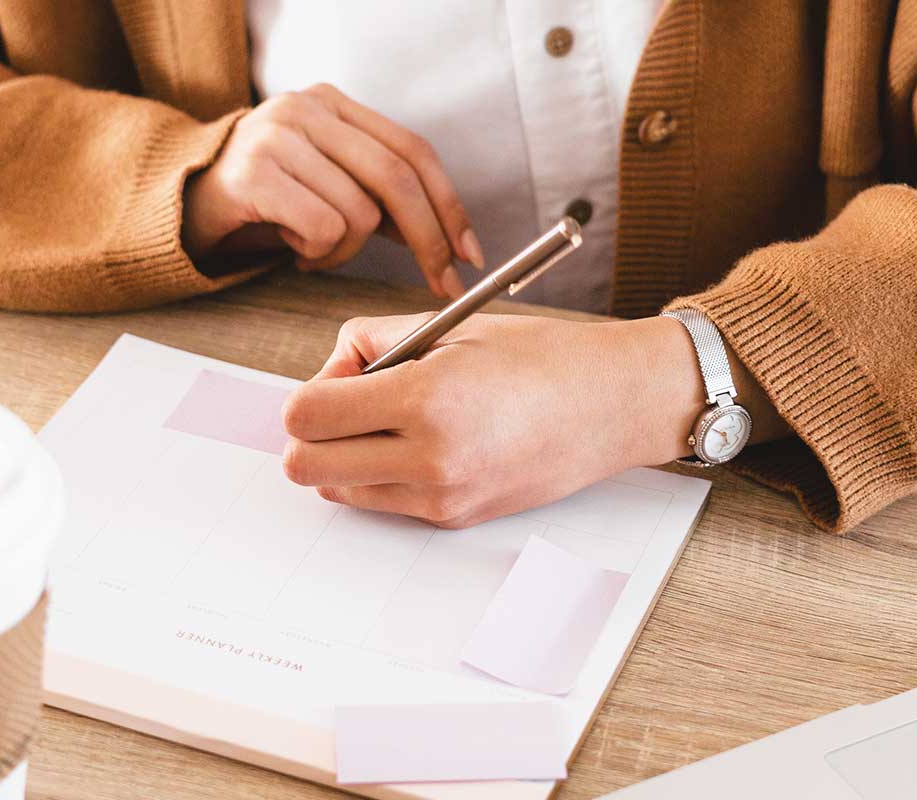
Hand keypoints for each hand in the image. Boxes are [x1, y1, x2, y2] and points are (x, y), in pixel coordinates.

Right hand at [182, 84, 483, 296]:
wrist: (179, 203)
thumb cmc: (264, 200)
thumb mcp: (328, 187)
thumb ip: (381, 199)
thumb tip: (450, 237)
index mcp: (333, 104)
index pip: (413, 150)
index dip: (449, 204)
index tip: (470, 252)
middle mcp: (307, 109)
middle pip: (396, 179)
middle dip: (427, 240)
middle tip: (437, 281)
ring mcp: (277, 137)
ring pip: (359, 214)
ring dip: (346, 252)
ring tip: (315, 249)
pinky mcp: (253, 174)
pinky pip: (321, 229)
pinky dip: (317, 254)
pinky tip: (293, 249)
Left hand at [281, 314, 715, 527]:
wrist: (611, 405)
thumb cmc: (539, 356)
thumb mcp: (451, 327)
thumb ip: (374, 340)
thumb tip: (332, 369)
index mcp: (425, 398)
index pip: (306, 416)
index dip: (309, 392)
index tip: (341, 377)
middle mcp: (429, 457)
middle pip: (305, 467)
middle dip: (313, 433)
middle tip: (350, 405)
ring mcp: (441, 496)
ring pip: (338, 491)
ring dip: (345, 457)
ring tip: (392, 422)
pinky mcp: (454, 517)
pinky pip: (384, 502)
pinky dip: (383, 474)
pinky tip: (424, 442)